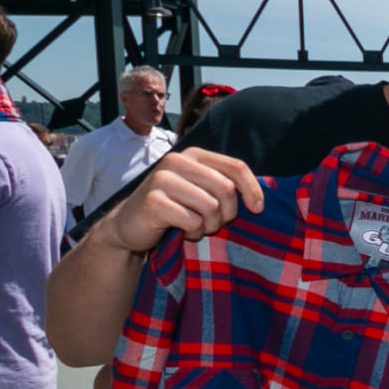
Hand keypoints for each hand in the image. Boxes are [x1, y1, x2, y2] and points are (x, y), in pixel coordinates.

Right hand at [99, 148, 262, 252]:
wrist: (129, 225)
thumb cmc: (174, 208)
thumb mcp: (200, 190)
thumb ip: (223, 185)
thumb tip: (259, 197)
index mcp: (193, 155)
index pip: (236, 166)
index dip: (252, 189)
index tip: (257, 209)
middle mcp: (177, 161)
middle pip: (226, 189)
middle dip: (227, 213)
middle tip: (216, 223)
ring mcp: (162, 180)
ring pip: (211, 207)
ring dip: (210, 225)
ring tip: (197, 227)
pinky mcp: (153, 201)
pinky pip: (192, 222)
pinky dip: (193, 233)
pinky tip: (183, 232)